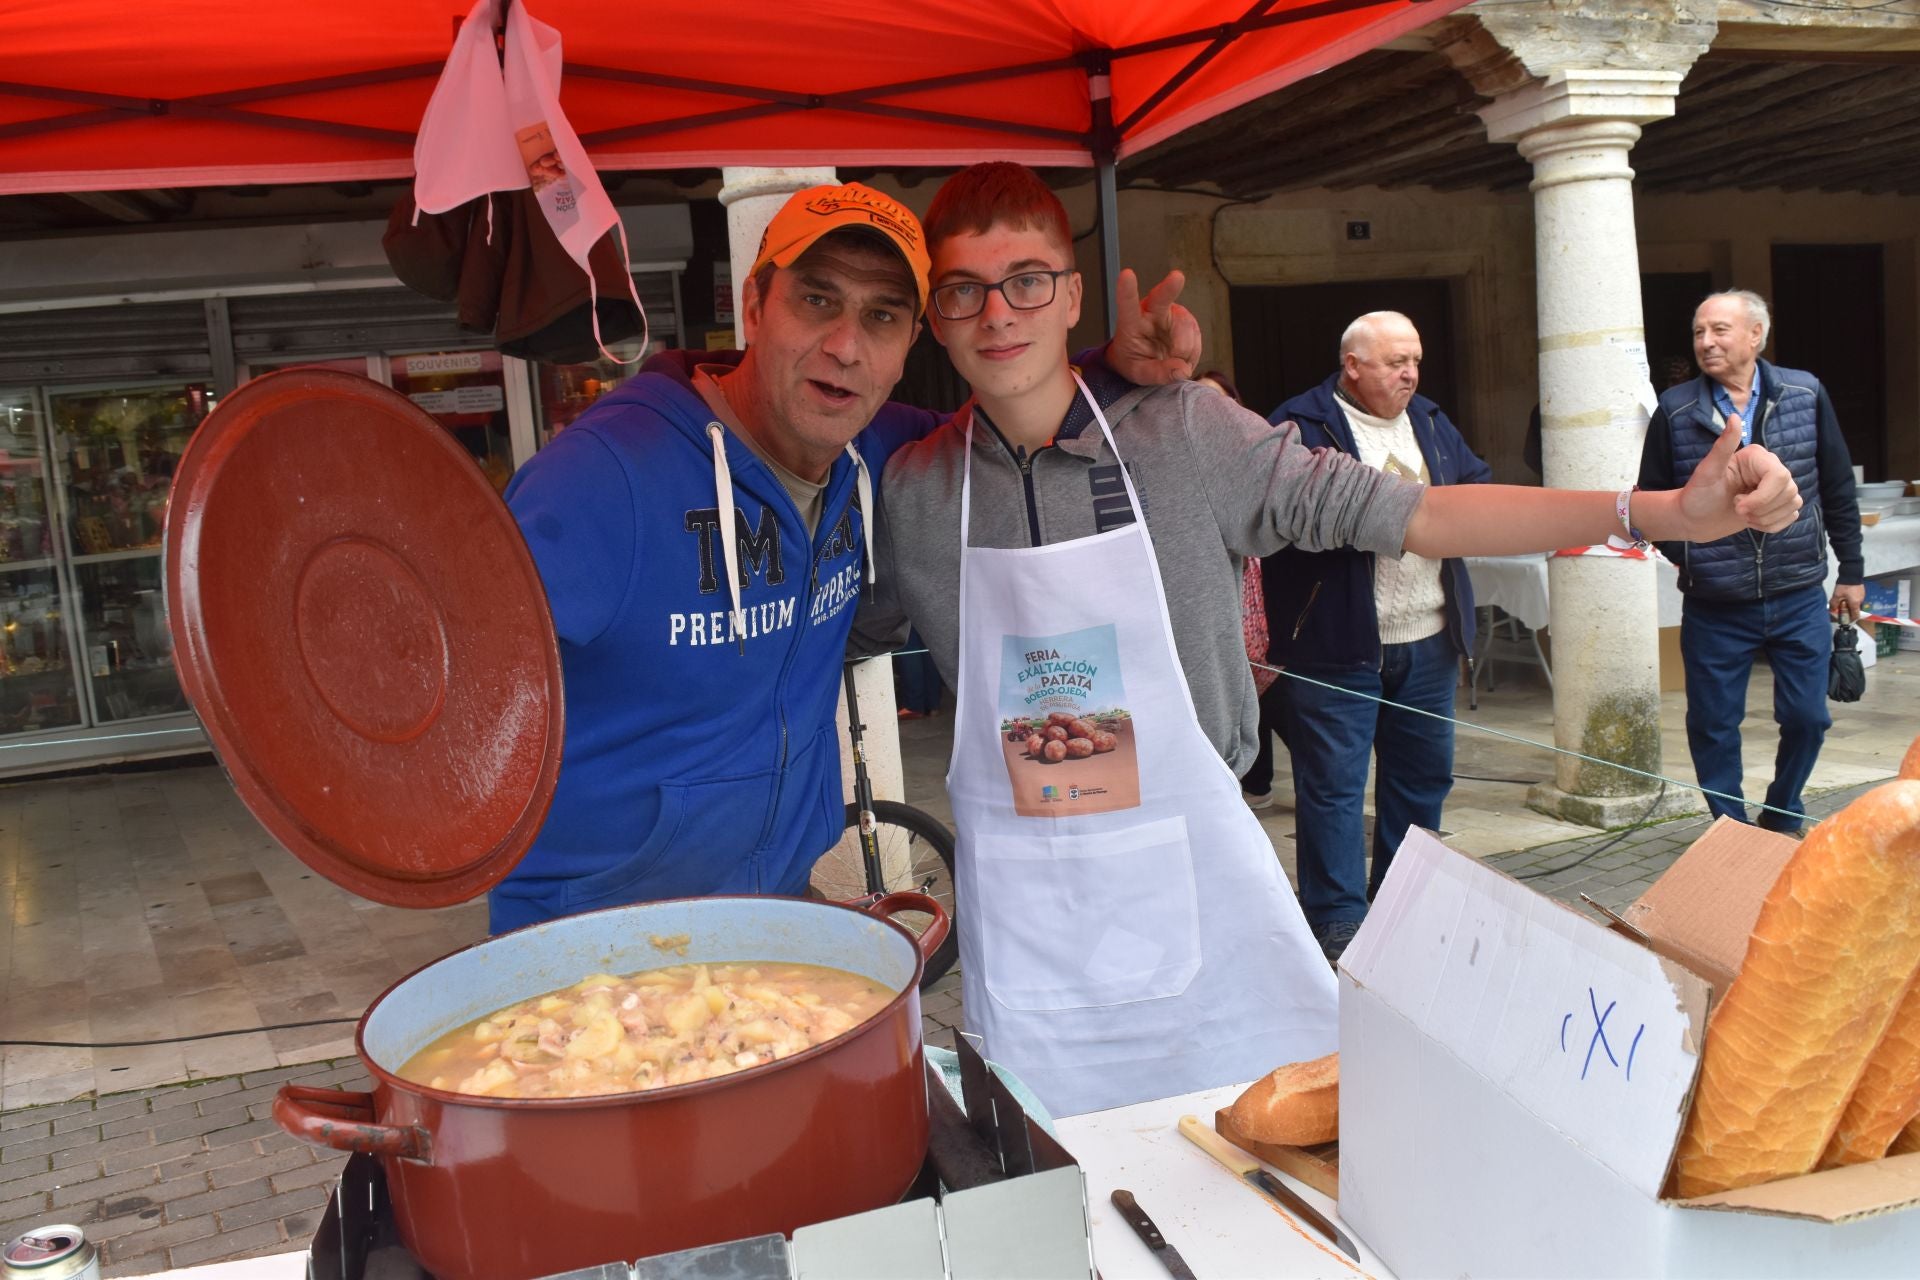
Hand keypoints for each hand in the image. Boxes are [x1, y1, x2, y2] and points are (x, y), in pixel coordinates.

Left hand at [1106, 268, 1200, 384]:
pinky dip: (1191, 352)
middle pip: (1162, 297)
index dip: (1127, 290)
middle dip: (1170, 287)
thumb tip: (1181, 370)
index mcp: (1131, 322)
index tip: (1127, 275)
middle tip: (1177, 277)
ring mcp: (1172, 313)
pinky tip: (1180, 353)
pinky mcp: (1188, 319)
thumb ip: (1158, 374)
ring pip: (1185, 329)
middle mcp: (1152, 311)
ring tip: (1171, 358)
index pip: (1127, 305)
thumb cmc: (1135, 361)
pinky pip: (1196, 336)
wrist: (1147, 359)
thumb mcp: (1140, 374)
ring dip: (1183, 350)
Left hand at [1677, 413, 1801, 539]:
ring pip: (1793, 504)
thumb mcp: (1706, 471)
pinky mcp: (1777, 504)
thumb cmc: (1696, 494)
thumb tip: (1734, 417)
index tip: (1738, 507)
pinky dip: (1772, 525)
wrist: (1694, 518)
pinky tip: (1752, 522)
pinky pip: (1791, 516)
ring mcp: (1776, 487)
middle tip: (1737, 509)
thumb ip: (1722, 446)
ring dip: (1766, 518)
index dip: (1763, 497)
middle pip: (1789, 492)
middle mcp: (1770, 468)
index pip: (1780, 476)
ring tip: (1743, 515)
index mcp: (1757, 457)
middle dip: (1762, 509)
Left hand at [1832, 583, 1865, 621]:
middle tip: (1841, 608)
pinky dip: (1852, 599)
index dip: (1851, 618)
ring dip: (1850, 604)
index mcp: (1855, 603)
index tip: (1846, 619)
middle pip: (1855, 609)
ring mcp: (1862, 595)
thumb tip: (1832, 610)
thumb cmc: (1845, 586)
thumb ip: (1834, 604)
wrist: (1851, 574)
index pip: (1856, 615)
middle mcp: (1861, 600)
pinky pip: (1857, 598)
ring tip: (1842, 600)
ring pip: (1856, 603)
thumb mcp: (1837, 595)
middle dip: (1848, 610)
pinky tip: (1846, 595)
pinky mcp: (1861, 591)